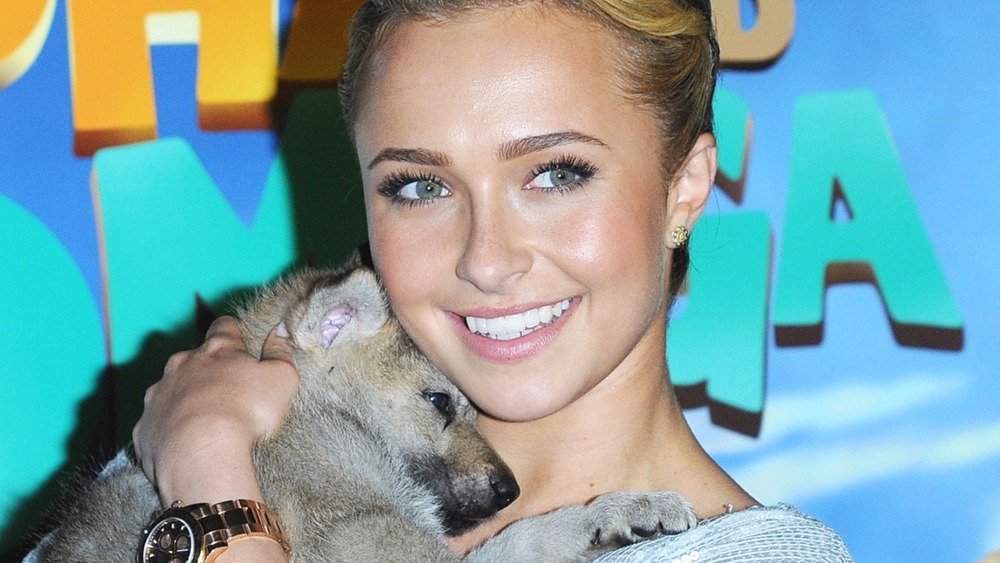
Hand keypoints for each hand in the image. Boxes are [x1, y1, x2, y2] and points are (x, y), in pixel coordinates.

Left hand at [132, 316, 298, 504]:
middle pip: (193, 357)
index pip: (224, 327)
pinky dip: (169, 428)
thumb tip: (282, 329)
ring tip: (203, 421)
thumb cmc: (246, 412)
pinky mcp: (145, 425)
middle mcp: (182, 365)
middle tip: (226, 390)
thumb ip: (281, 352)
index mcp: (217, 351)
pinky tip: (184, 444)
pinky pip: (157, 422)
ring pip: (170, 388)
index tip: (240, 341)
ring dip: (185, 397)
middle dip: (207, 368)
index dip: (233, 332)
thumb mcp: (281, 379)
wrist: (199, 455)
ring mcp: (159, 394)